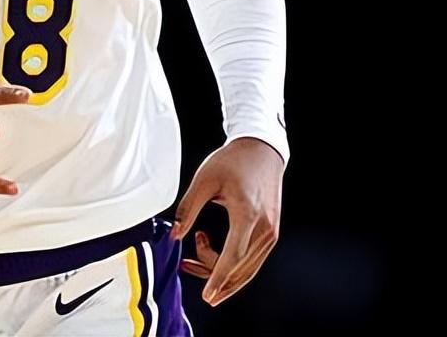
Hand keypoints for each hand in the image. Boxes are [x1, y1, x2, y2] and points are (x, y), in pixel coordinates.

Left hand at [170, 137, 284, 306]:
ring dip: (222, 272)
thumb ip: (188, 208)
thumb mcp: (204, 180)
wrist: (262, 150)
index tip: (206, 296)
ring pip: (248, 268)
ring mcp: (272, 232)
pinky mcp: (272, 232)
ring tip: (192, 260)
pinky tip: (212, 254)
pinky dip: (233, 264)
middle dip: (214, 278)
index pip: (233, 258)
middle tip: (186, 267)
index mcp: (248, 215)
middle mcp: (265, 229)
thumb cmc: (232, 161)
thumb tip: (174, 235)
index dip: (218, 279)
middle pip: (241, 269)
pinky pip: (253, 259)